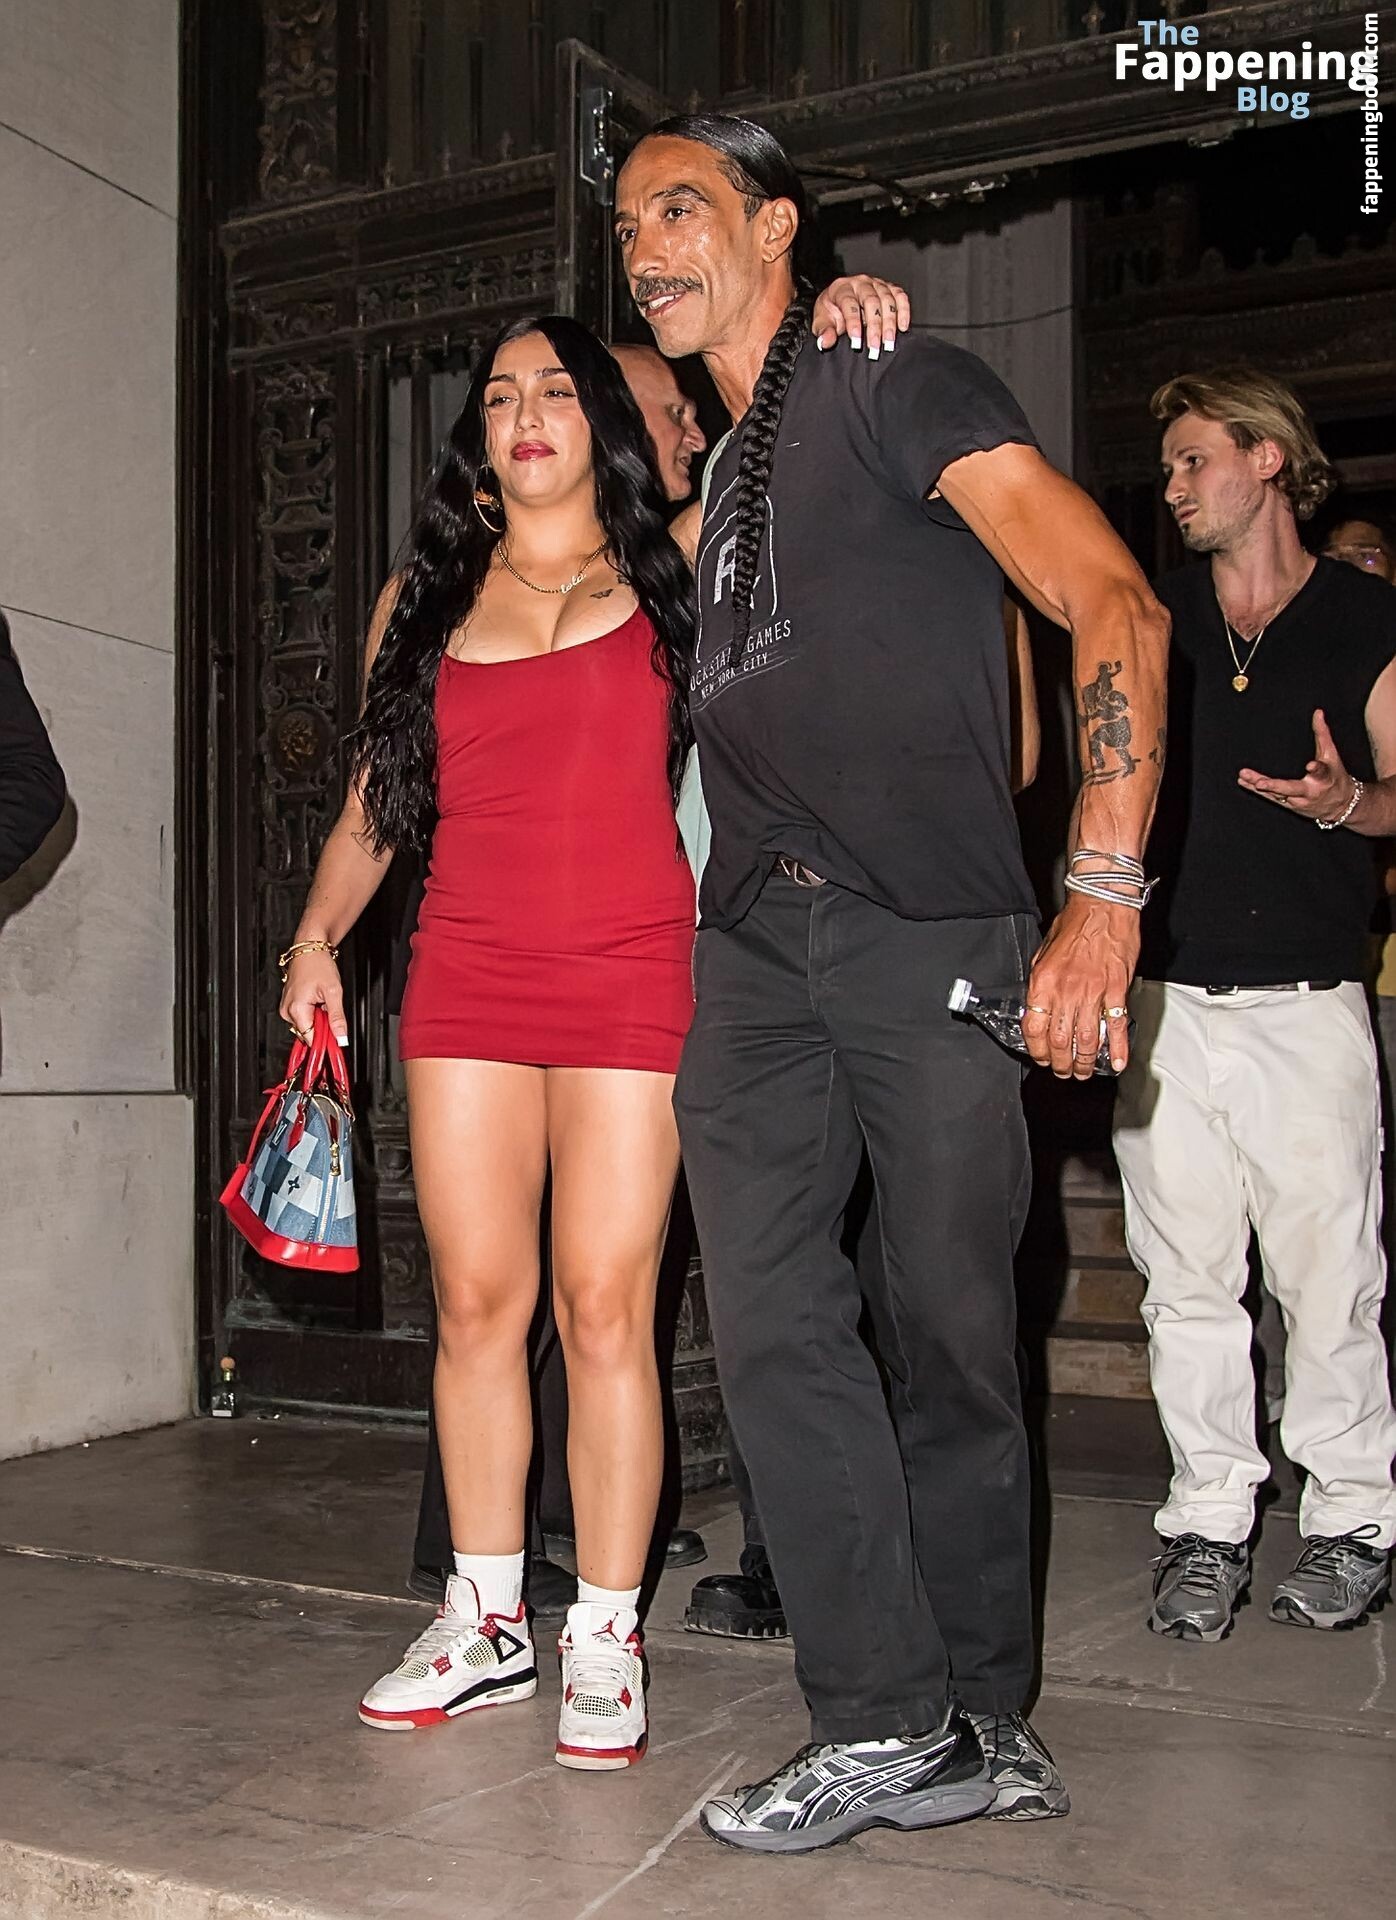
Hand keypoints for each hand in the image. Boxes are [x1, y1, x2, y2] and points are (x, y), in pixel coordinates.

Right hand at [279, 952, 347, 1048]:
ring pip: (307, 1024)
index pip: (311, 1038)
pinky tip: (317, 1001)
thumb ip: (337, 1017)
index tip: (337, 1040)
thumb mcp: (333, 992)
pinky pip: (303, 1016)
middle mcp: (287, 1010)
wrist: (309, 948)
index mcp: (296, 1009)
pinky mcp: (289, 1003)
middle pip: (309, 1032)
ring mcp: (287, 1007)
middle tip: (331, 1010)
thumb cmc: (318, 964)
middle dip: (323, 1026)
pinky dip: (313, 1012)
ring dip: (319, 1018)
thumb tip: (341, 1037)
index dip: (325, 1040)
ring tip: (323, 1002)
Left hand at [810, 274, 909, 357]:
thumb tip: (826, 341)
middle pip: (871, 301)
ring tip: (889, 342)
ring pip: (887, 299)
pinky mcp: (889, 289)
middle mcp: (860, 283)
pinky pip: (900, 296)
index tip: (856, 342)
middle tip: (875, 346)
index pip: (849, 303)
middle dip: (874, 326)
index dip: (853, 323)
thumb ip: (824, 332)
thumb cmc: (832, 312)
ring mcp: (876, 284)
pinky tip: (902, 327)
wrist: (840, 302)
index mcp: (842, 288)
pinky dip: (904, 311)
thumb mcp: (822, 322)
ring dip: (890, 322)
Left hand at [1021, 893, 1138, 1078]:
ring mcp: (1093, 992)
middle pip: (1060, 1040)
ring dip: (1085, 1061)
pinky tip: (1116, 1062)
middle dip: (1061, 1063)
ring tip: (1084, 1071)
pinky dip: (1117, 1048)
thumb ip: (1041, 982)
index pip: (1033, 1028)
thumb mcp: (1043, 952)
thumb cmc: (1075, 923)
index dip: (1036, 1050)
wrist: (1102, 905)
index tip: (1041, 1057)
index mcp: (1043, 982)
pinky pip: (1116, 1025)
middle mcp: (1066, 990)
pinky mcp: (1116, 990)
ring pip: (1087, 1039)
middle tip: (1064, 1071)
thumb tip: (1038, 1007)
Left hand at [1237, 709, 1355, 822]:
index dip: (1317, 768)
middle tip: (1260, 783)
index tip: (1311, 765)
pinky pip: (1271, 798)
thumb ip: (1323, 733)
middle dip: (1275, 786)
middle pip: (1293, 789)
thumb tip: (1318, 712)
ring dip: (1258, 786)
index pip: (1322, 772)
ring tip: (1243, 776)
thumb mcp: (1332, 755)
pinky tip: (1243, 782)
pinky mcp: (1290, 805)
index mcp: (1324, 778)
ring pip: (1277, 795)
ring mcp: (1299, 801)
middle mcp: (1311, 792)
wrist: (1341, 805)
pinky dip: (1256, 791)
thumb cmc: (1335, 776)